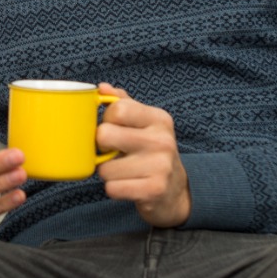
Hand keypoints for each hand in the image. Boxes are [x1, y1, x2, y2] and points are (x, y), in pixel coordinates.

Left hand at [95, 83, 190, 226]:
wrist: (175, 189)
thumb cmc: (151, 150)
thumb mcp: (143, 122)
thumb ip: (122, 103)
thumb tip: (103, 87)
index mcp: (159, 119)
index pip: (117, 109)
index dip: (106, 120)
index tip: (114, 129)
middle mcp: (162, 140)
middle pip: (105, 135)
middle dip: (101, 147)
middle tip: (113, 152)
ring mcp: (161, 166)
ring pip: (105, 167)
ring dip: (107, 172)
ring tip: (123, 170)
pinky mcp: (154, 190)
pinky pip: (112, 188)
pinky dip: (114, 189)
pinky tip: (128, 185)